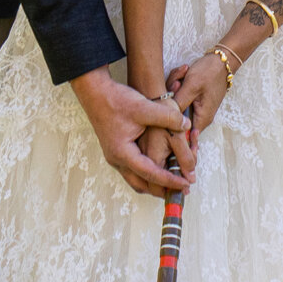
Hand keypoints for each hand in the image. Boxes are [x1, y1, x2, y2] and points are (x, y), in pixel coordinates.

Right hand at [69, 68, 192, 193]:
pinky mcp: (116, 151)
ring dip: (153, 183)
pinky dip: (147, 174)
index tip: (186, 184)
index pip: (151, 174)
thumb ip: (168, 117)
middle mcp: (117, 159)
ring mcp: (114, 157)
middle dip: (161, 189)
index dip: (170, 181)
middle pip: (141, 185)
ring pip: (136, 180)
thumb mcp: (145, 107)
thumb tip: (187, 125)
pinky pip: (132, 171)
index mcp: (123, 153)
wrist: (95, 92)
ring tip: (173, 182)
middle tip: (181, 189)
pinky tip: (159, 167)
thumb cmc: (116, 100)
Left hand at [166, 52, 232, 135]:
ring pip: (177, 104)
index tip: (166, 108)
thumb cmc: (209, 72)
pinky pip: (181, 97)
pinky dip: (179, 86)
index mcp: (202, 118)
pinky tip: (183, 74)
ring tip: (182, 74)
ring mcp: (196, 108)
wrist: (222, 60)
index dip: (170, 124)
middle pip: (176, 116)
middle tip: (177, 82)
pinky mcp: (194, 100)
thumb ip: (178, 105)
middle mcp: (200, 117)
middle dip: (172, 97)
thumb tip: (167, 120)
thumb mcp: (191, 87)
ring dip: (175, 87)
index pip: (183, 134)